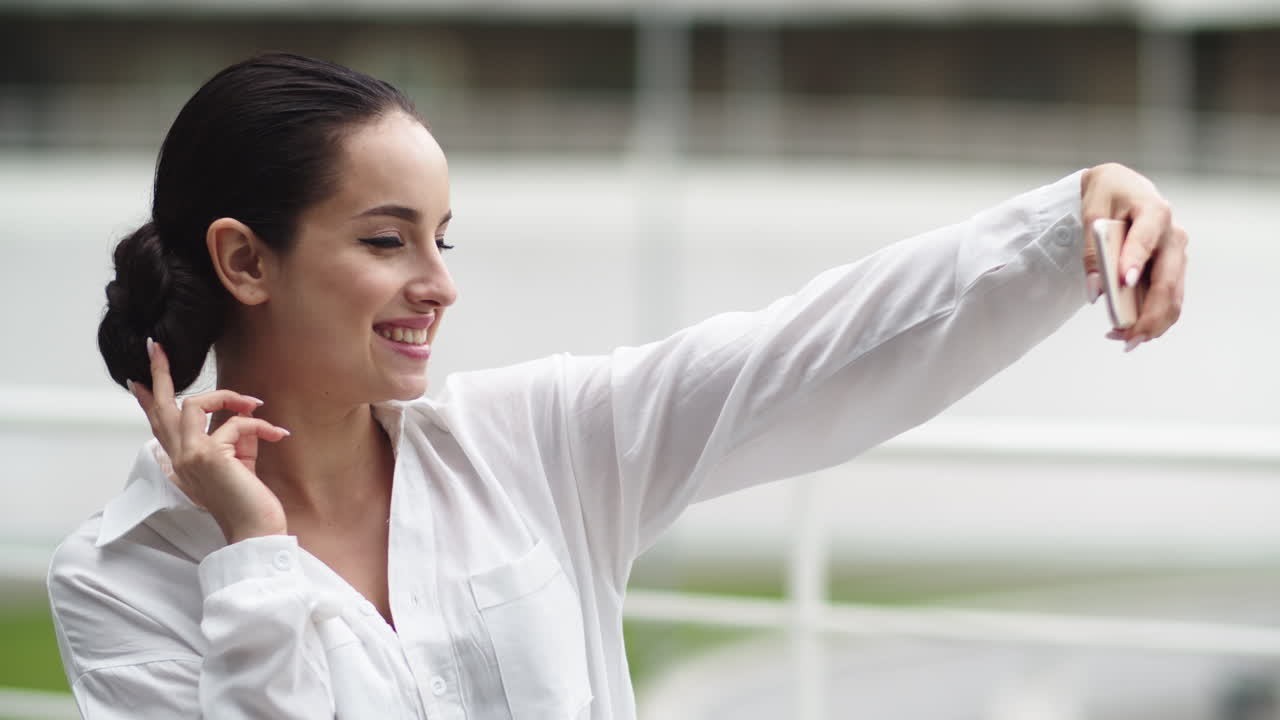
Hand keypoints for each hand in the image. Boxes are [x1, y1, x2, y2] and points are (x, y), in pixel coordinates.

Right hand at [129, 338, 290, 543]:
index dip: (148, 402)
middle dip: (160, 374)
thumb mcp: (240, 460)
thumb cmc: (250, 497)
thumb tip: (242, 412)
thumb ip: (233, 435)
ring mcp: (189, 456)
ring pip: (194, 404)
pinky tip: (278, 435)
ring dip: (228, 397)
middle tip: (156, 347)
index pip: (160, 426)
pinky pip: (234, 423)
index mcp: (182, 461)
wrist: (256, 529)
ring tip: (255, 404)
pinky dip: (259, 425)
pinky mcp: (207, 455)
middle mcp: (179, 458)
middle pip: (162, 408)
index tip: (136, 381)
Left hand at [1080, 163, 1187, 350]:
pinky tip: (1130, 331)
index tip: (1125, 282)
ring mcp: (1176, 254)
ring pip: (1173, 298)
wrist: (1123, 188)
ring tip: (1123, 340)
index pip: (1145, 240)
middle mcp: (1173, 236)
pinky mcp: (1172, 268)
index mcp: (1154, 212)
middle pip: (1167, 282)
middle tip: (1124, 338)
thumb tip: (1097, 290)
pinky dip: (1152, 319)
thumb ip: (1093, 250)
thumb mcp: (1092, 211)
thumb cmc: (1107, 195)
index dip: (1135, 261)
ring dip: (1151, 324)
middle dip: (1148, 315)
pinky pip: (1168, 299)